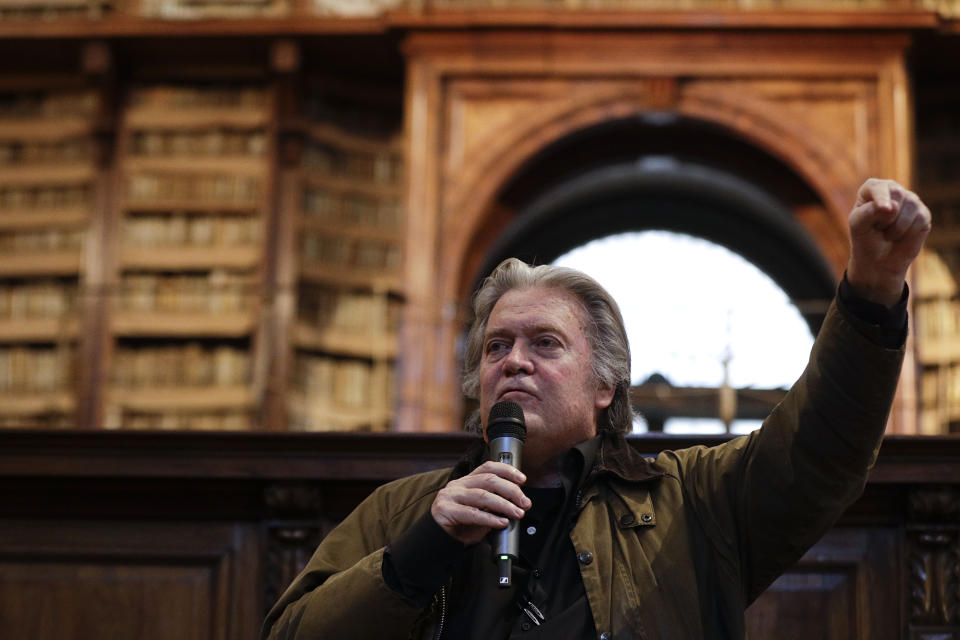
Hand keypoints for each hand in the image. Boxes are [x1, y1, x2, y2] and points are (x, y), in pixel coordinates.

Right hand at [430, 461, 530, 546]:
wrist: (436, 540)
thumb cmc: (459, 526)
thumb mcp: (480, 512)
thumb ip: (494, 507)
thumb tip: (516, 506)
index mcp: (467, 481)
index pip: (488, 467)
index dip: (507, 470)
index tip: (522, 479)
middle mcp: (458, 485)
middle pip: (489, 480)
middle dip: (511, 490)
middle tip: (524, 503)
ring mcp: (450, 496)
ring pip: (482, 496)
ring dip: (504, 505)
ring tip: (517, 513)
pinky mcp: (445, 510)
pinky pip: (472, 514)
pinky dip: (490, 518)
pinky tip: (501, 523)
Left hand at [847, 178, 931, 306]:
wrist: (878, 261)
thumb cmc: (865, 238)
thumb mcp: (858, 226)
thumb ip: (867, 213)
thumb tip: (892, 206)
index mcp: (872, 189)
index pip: (878, 187)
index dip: (881, 197)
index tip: (884, 209)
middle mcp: (893, 190)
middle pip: (897, 193)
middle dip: (887, 217)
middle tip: (879, 228)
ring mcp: (910, 201)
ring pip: (911, 205)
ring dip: (896, 227)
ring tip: (888, 234)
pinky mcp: (923, 214)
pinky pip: (920, 219)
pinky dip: (908, 233)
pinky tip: (900, 237)